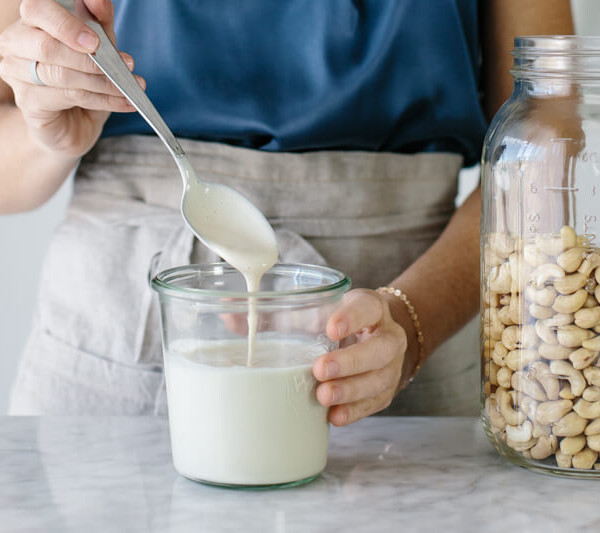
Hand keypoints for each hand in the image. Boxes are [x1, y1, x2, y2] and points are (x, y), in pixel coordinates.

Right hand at [0, 0, 143, 158]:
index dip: (67, 23)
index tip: (96, 39)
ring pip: (61, 75)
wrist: (72, 125)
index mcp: (31, 22)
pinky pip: (69, 98)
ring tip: (129, 87)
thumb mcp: (98, 48)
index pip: (38, 10)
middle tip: (125, 64)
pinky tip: (124, 102)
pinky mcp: (28, 102)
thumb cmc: (83, 81)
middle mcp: (16, 43)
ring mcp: (17, 74)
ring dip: (102, 82)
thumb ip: (99, 23)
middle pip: (47, 46)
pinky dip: (103, 100)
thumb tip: (99, 1)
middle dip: (90, 58)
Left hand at [313, 288, 415, 425]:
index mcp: (375, 309)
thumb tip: (270, 327)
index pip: (369, 309)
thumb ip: (306, 315)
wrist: (372, 337)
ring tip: (323, 396)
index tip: (331, 329)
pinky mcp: (386, 391)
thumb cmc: (343, 321)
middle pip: (380, 349)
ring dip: (350, 390)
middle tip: (320, 369)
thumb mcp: (328, 309)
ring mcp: (392, 366)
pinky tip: (334, 415)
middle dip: (350, 362)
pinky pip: (374, 403)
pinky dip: (353, 411)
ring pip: (379, 380)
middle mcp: (390, 337)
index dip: (352, 318)